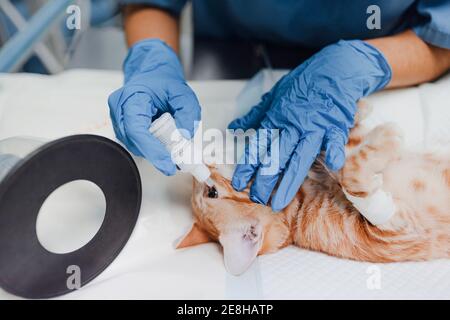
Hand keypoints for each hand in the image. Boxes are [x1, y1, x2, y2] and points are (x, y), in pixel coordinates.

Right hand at [108, 39, 200, 174]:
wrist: (152, 72)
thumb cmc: (164, 80)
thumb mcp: (183, 94)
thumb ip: (188, 114)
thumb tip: (184, 138)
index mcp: (131, 97)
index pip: (137, 130)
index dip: (152, 150)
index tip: (168, 163)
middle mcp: (120, 109)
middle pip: (134, 141)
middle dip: (155, 154)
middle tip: (176, 162)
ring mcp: (119, 119)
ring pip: (135, 145)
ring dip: (153, 150)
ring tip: (171, 150)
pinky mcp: (123, 127)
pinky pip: (136, 142)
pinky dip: (150, 146)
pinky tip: (162, 144)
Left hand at [229, 40, 390, 210]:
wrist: (335, 66)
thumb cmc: (303, 82)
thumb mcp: (274, 94)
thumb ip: (255, 115)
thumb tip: (234, 127)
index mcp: (276, 117)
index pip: (258, 146)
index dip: (247, 165)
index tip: (238, 182)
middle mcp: (293, 125)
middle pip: (276, 157)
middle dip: (264, 180)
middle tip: (256, 198)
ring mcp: (315, 126)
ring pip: (299, 158)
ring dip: (289, 182)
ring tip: (279, 202)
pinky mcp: (336, 124)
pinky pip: (334, 140)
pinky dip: (334, 152)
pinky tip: (333, 166)